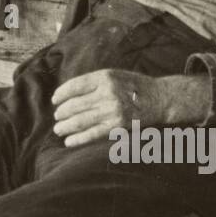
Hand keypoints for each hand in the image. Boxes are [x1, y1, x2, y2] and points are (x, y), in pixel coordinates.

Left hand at [51, 70, 211, 147]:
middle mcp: (108, 92)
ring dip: (65, 126)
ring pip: (80, 120)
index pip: (74, 86)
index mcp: (105, 77)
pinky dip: (78, 139)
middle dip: (61, 112)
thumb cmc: (135, 86)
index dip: (61, 94)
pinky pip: (92, 134)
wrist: (160, 98)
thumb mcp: (115, 75)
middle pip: (75, 104)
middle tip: (56, 117)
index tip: (55, 100)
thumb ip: (94, 82)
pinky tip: (69, 141)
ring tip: (59, 129)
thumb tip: (68, 94)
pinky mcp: (118, 126)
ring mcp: (113, 110)